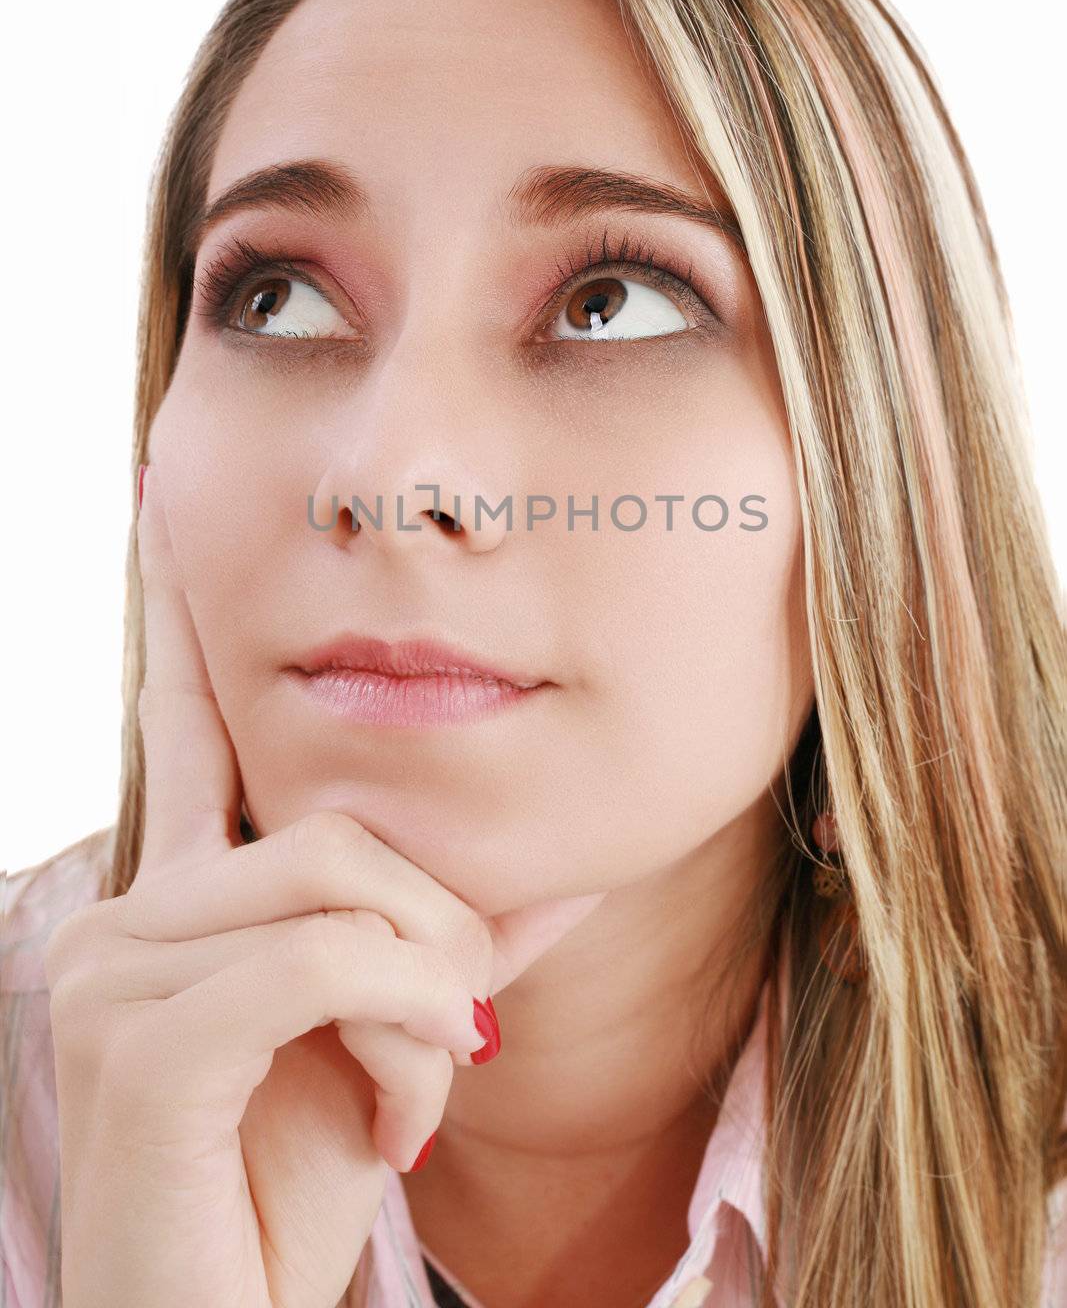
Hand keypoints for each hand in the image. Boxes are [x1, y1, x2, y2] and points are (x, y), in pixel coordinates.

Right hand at [43, 462, 605, 1307]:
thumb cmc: (287, 1190)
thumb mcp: (386, 1038)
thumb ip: (450, 936)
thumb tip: (558, 859)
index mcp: (173, 900)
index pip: (183, 724)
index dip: (174, 617)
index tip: (165, 504)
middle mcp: (122, 913)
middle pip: (339, 822)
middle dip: (433, 927)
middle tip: (448, 1036)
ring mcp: (110, 975)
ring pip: (344, 886)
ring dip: (426, 996)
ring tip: (418, 1089)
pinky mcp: (138, 1046)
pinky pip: (327, 963)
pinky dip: (402, 1031)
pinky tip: (396, 1118)